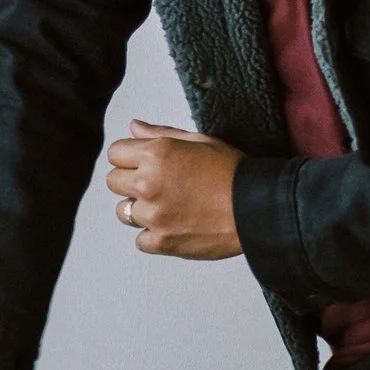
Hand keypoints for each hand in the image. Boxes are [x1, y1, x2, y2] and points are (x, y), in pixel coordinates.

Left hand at [106, 120, 244, 259]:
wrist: (256, 208)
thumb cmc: (233, 172)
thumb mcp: (199, 140)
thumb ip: (160, 134)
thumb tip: (134, 127)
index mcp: (156, 154)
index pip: (115, 153)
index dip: (129, 157)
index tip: (143, 163)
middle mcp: (148, 183)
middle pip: (113, 182)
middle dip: (130, 181)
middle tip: (158, 185)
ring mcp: (153, 215)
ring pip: (123, 212)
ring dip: (140, 209)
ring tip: (168, 206)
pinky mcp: (161, 242)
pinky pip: (140, 239)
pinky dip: (154, 235)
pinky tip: (175, 225)